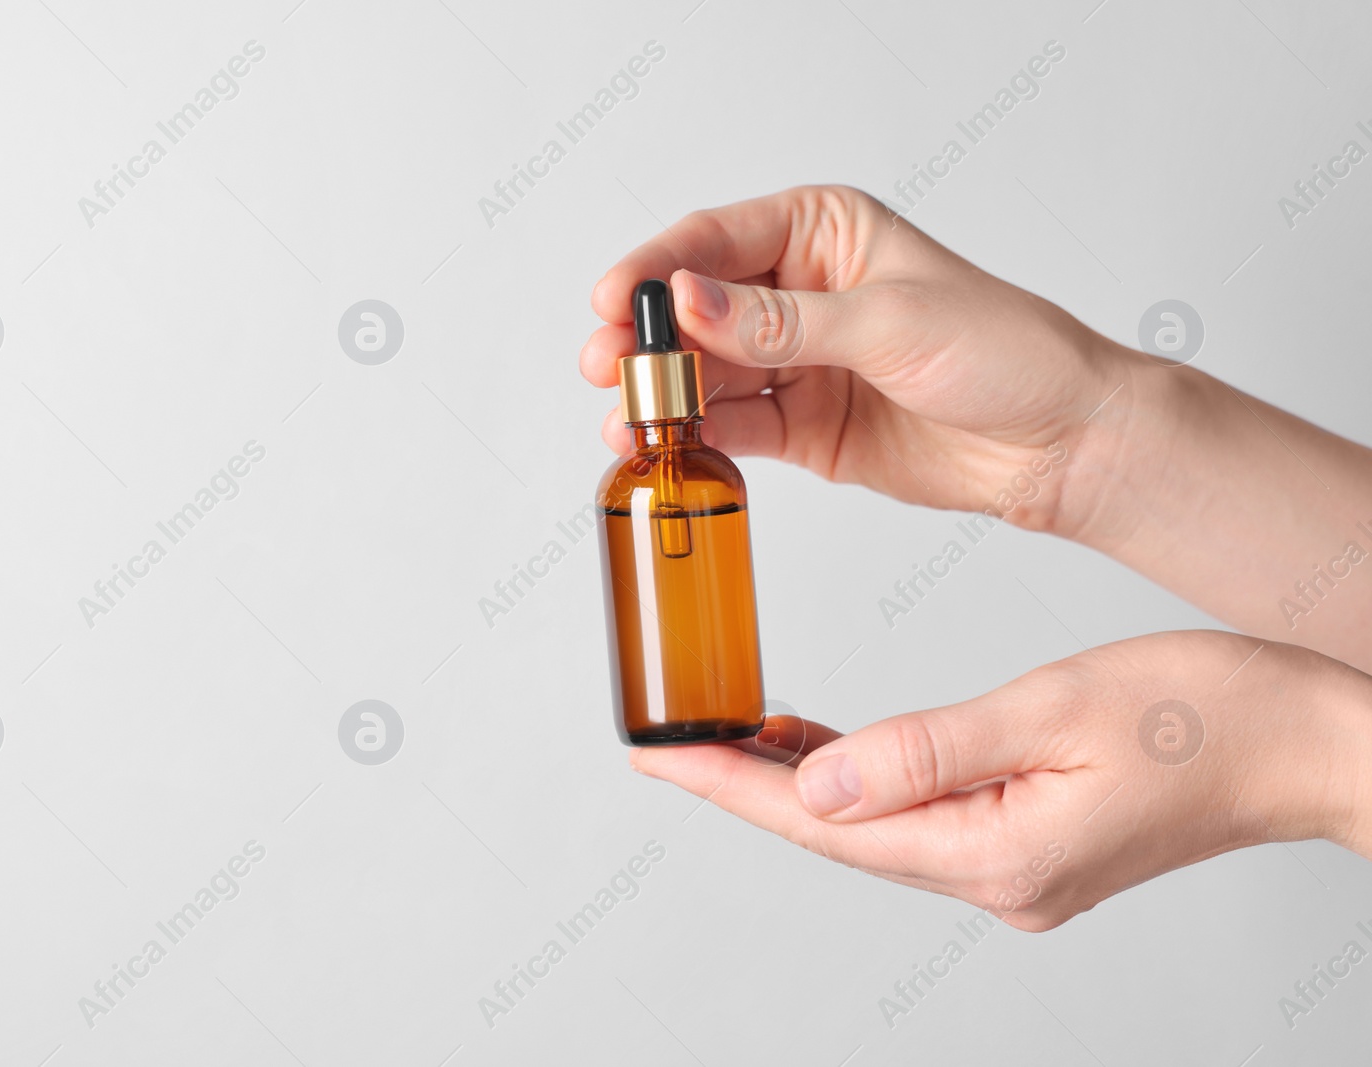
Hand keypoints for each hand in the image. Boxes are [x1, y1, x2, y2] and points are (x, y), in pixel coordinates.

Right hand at [582, 184, 1371, 672]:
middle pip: (697, 309)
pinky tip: (668, 447)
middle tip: (607, 368)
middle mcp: (803, 294)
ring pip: (707, 371)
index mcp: (826, 233)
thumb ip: (781, 322)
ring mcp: (799, 362)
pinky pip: (735, 425)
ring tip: (629, 423)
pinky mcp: (804, 426)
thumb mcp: (888, 323)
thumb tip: (690, 303)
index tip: (614, 301)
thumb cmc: (1005, 353)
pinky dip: (698, 435)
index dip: (657, 269)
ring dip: (664, 395)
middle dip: (648, 339)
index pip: (717, 240)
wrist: (1060, 444)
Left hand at [630, 631, 1371, 929]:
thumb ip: (927, 750)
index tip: (656, 757)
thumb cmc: (1208, 714)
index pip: (824, 822)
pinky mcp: (1030, 843)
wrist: (1309, 743)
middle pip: (837, 831)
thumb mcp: (1054, 711)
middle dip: (747, 783)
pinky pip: (918, 814)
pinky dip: (863, 778)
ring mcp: (1014, 870)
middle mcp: (996, 879)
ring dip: (799, 779)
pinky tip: (825, 745)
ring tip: (726, 734)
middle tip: (669, 740)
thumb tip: (817, 782)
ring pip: (874, 823)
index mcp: (994, 854)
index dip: (731, 786)